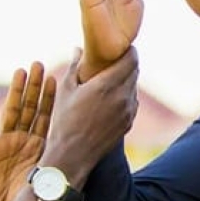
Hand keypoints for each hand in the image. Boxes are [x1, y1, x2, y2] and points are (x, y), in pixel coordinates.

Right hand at [0, 63, 55, 200]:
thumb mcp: (48, 178)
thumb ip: (62, 164)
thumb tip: (90, 155)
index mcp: (39, 145)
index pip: (48, 114)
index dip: (51, 95)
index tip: (56, 75)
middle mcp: (23, 140)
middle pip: (30, 108)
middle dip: (35, 86)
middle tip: (39, 64)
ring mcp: (5, 144)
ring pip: (11, 112)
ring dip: (15, 92)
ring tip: (20, 71)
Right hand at [44, 47, 139, 179]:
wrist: (73, 155)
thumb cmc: (64, 120)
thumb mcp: (66, 90)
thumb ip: (75, 66)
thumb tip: (77, 49)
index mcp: (106, 85)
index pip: (131, 58)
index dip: (129, 49)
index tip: (122, 45)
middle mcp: (122, 97)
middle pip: (135, 70)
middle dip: (127, 62)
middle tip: (115, 58)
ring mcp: (128, 111)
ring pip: (133, 86)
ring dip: (126, 79)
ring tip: (110, 78)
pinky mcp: (128, 122)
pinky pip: (132, 101)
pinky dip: (125, 95)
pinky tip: (111, 97)